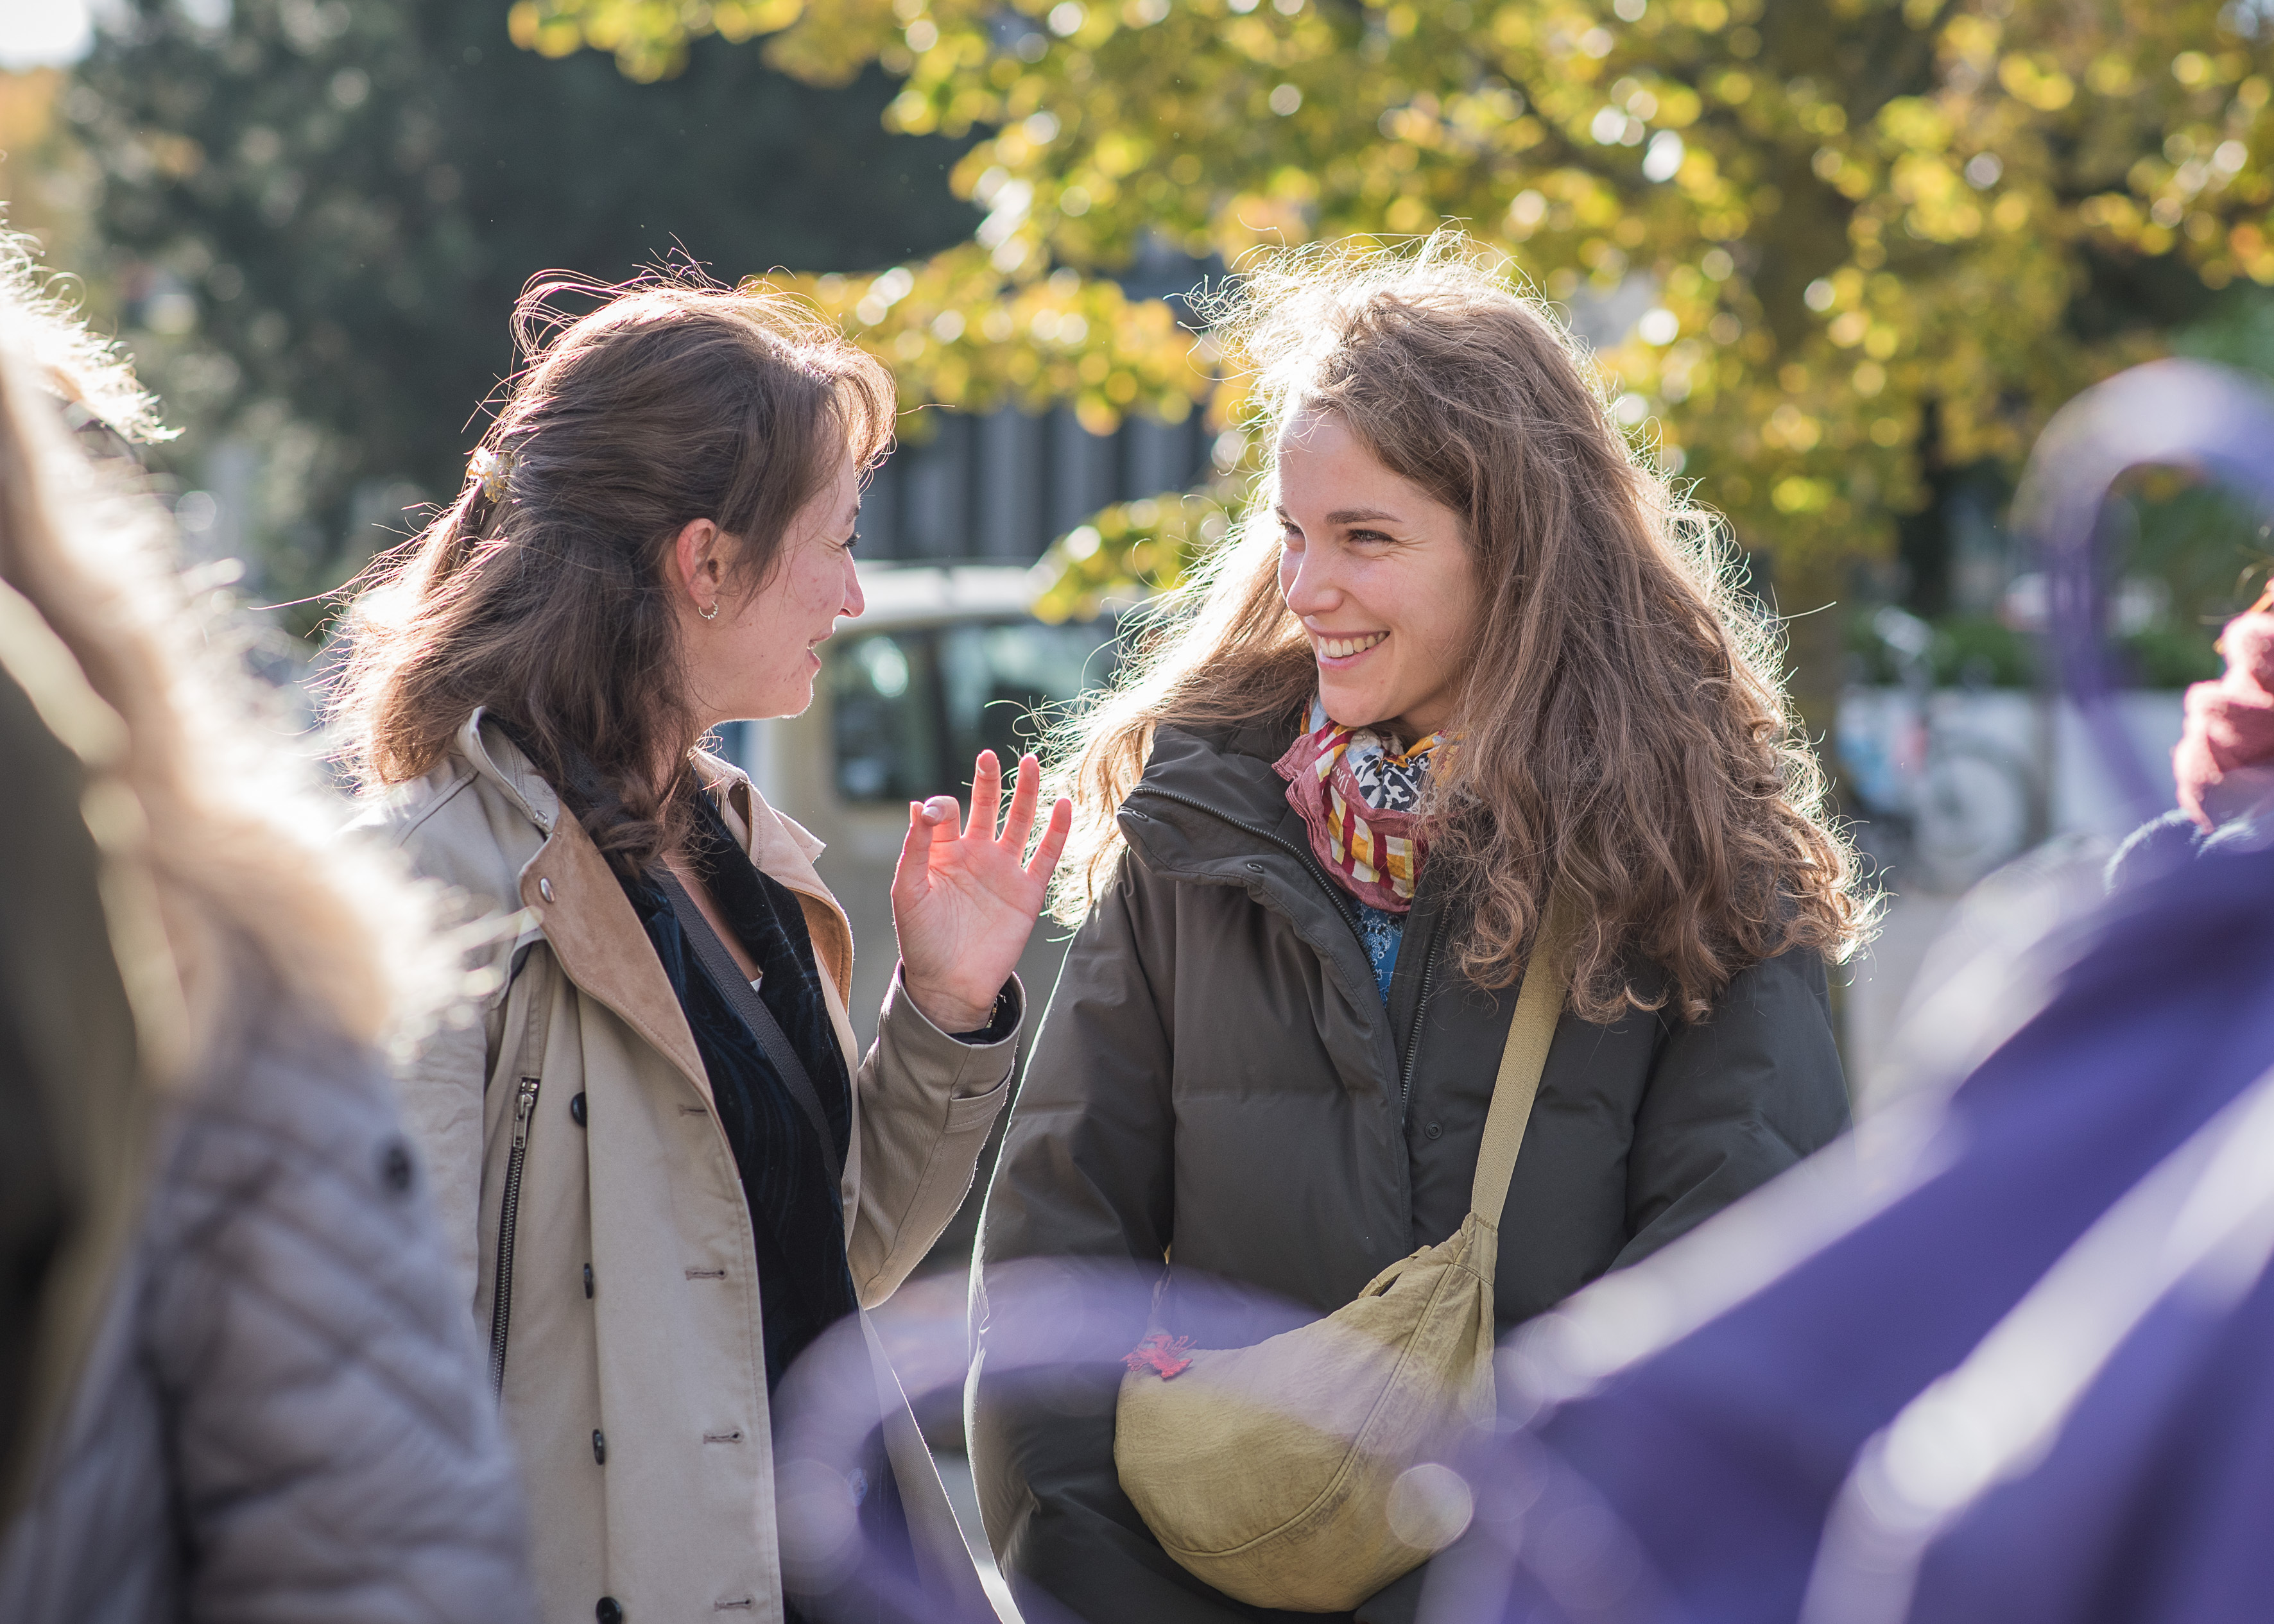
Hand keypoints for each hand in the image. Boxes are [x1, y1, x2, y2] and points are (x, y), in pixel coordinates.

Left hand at [892, 749, 1073, 1032]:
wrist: (950, 983)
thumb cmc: (921, 939)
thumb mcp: (908, 890)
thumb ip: (916, 847)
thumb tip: (919, 803)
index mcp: (942, 853)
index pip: (947, 813)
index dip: (941, 807)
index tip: (935, 815)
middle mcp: (975, 855)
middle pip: (986, 806)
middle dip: (989, 780)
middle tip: (989, 755)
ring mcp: (1003, 871)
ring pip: (1020, 822)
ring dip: (1026, 793)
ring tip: (1031, 763)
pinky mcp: (1027, 892)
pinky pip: (1046, 855)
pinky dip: (1056, 830)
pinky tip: (1062, 803)